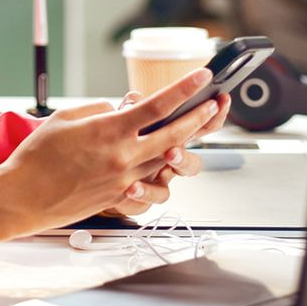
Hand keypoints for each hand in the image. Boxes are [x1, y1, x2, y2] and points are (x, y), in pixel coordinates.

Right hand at [0, 68, 225, 249]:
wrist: (24, 196)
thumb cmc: (37, 156)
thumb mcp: (65, 118)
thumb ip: (99, 111)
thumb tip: (121, 110)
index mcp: (110, 131)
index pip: (158, 105)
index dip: (184, 88)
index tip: (201, 75)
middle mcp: (124, 156)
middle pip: (175, 134)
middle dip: (200, 117)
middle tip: (214, 104)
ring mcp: (124, 180)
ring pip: (167, 161)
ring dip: (181, 144)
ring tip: (189, 132)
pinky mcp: (119, 197)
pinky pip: (150, 186)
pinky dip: (157, 174)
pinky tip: (159, 165)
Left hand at [104, 85, 230, 215]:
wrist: (86, 170)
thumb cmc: (109, 140)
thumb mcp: (120, 117)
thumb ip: (131, 108)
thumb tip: (135, 99)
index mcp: (168, 138)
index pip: (198, 127)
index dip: (214, 114)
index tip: (220, 100)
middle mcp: (165, 162)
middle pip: (190, 165)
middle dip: (184, 158)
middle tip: (171, 151)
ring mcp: (153, 182)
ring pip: (166, 190)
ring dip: (153, 187)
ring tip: (139, 182)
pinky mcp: (137, 201)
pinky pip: (143, 206)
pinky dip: (136, 198)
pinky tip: (129, 190)